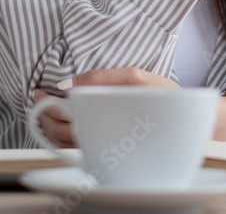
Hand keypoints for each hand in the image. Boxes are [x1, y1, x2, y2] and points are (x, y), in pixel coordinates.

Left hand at [31, 68, 180, 147]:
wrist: (187, 122)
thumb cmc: (164, 98)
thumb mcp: (135, 77)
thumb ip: (101, 78)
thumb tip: (69, 84)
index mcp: (106, 118)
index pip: (65, 114)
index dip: (47, 103)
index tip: (39, 91)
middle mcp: (102, 136)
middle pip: (59, 130)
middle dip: (43, 114)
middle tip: (38, 97)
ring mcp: (103, 145)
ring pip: (64, 142)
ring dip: (48, 126)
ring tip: (45, 109)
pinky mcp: (106, 148)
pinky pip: (75, 146)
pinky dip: (60, 136)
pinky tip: (60, 123)